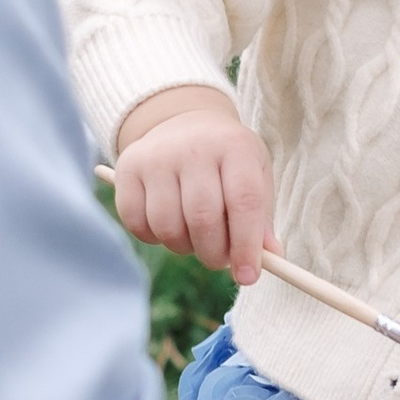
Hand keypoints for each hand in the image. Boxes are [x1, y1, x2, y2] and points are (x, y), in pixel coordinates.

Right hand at [112, 84, 272, 284]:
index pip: (244, 202)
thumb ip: (261, 219)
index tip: (247, 276)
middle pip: (203, 218)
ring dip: (184, 248)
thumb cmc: (227, 162)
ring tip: (195, 239)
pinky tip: (169, 227)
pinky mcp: (128, 168)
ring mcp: (156, 156)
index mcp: (235, 147)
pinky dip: (154, 239)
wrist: (184, 123)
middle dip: (214, 254)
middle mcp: (194, 147)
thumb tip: (271, 258)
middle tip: (220, 260)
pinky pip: (137, 223)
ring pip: (168, 227)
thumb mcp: (255, 178)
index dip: (247, 246)